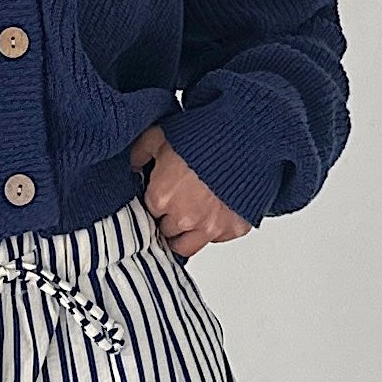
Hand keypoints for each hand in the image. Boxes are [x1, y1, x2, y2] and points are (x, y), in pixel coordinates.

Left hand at [129, 126, 249, 258]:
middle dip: (170, 217)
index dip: (157, 201)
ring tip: (191, 216)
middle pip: (166, 230)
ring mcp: (210, 227)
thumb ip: (140, 153)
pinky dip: (214, 228)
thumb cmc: (207, 135)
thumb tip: (133, 165)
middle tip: (179, 200)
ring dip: (185, 234)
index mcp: (162, 197)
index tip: (164, 193)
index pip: (149, 211)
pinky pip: (217, 238)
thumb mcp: (161, 135)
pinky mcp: (234, 229)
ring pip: (186, 246)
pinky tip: (216, 210)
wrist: (247, 137)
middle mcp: (184, 218)